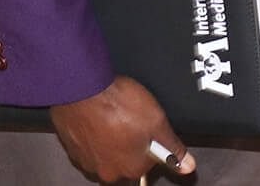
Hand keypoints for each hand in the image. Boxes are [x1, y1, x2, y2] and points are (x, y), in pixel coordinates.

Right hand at [49, 76, 193, 181]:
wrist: (82, 88)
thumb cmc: (116, 104)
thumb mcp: (157, 123)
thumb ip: (173, 147)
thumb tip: (187, 165)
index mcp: (131, 168)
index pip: (150, 161)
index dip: (152, 139)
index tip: (148, 126)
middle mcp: (107, 171)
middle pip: (127, 157)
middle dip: (131, 140)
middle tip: (130, 118)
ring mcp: (87, 161)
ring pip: (107, 150)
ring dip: (112, 136)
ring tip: (115, 114)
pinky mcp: (73, 148)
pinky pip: (89, 142)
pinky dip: (94, 132)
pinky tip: (100, 116)